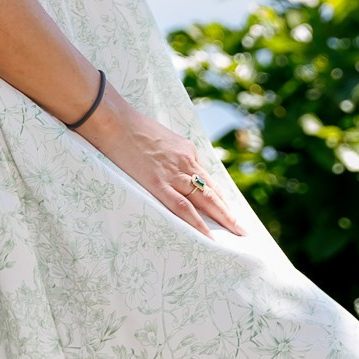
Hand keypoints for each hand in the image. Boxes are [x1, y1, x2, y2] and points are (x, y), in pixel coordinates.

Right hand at [79, 81, 244, 238]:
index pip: (208, 180)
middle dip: (228, 212)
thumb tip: (178, 171)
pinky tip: (206, 235)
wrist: (117, 123)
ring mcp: (174, 175)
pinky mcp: (158, 185)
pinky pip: (182, 207)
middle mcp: (187, 163)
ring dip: (221, 218)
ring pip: (204, 200)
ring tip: (234, 234)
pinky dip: (196, 223)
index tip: (228, 212)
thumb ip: (173, 155)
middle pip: (213, 192)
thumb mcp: (162, 139)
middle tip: (242, 230)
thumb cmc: (133, 130)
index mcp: (187, 151)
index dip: (219, 198)